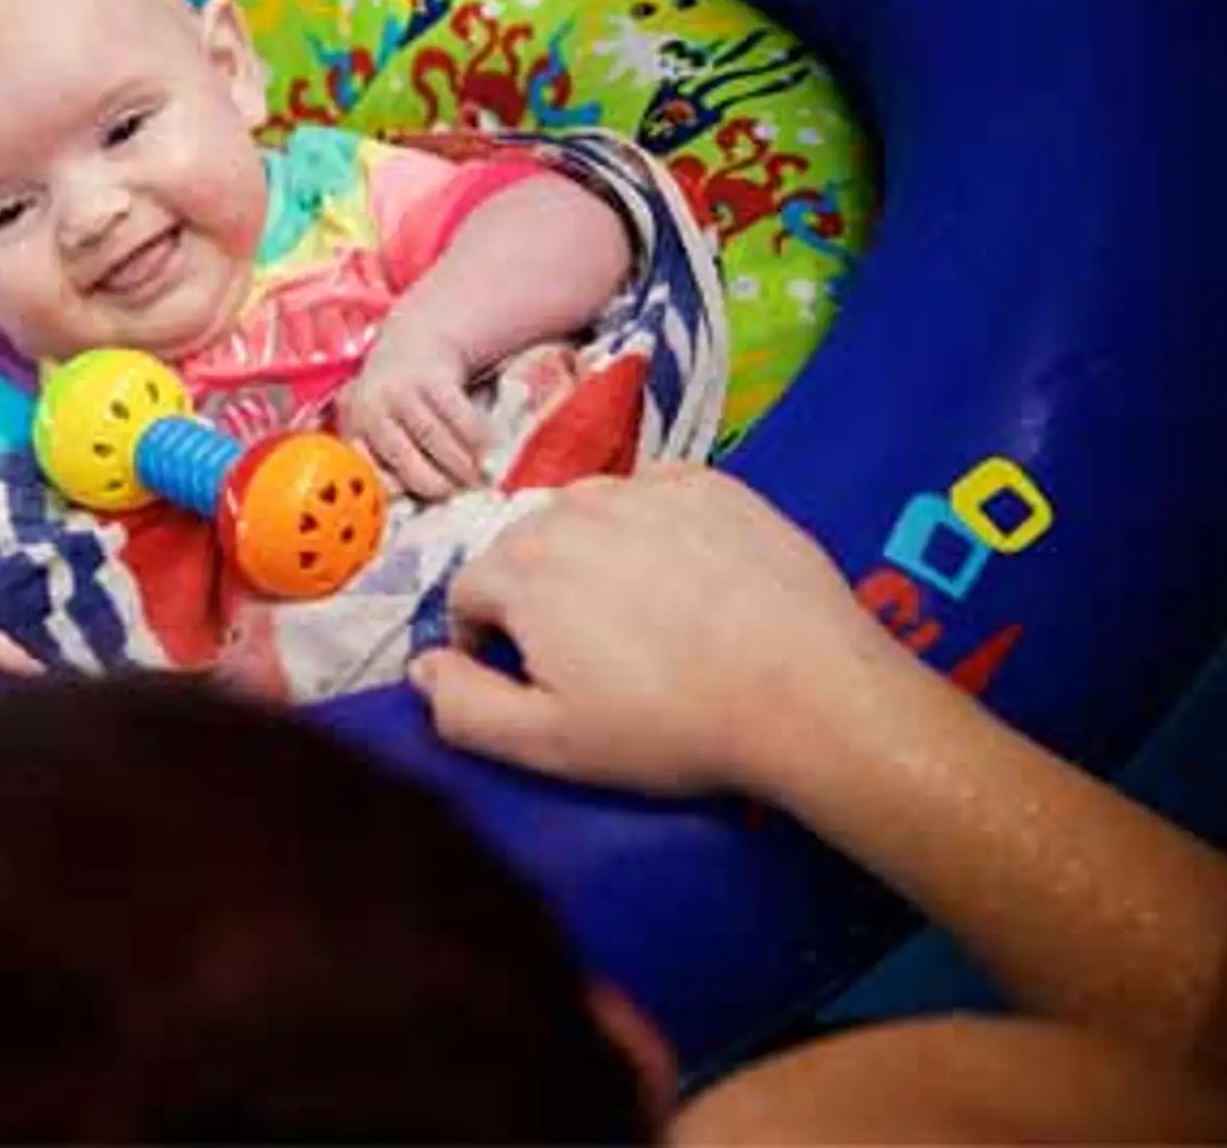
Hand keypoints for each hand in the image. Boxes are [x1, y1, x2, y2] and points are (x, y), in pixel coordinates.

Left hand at [335, 316, 486, 499]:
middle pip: (408, 463)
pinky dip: (479, 439)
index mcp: (354, 427)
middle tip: (460, 495)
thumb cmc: (398, 398)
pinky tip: (490, 447)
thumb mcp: (379, 423)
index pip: (370, 471)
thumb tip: (404, 503)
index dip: (397, 491)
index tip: (421, 503)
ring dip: (463, 466)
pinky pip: (461, 421)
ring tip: (478, 478)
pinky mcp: (433, 379)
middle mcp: (371, 408)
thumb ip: (385, 459)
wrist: (415, 341)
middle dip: (439, 485)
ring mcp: (401, 391)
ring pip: (437, 443)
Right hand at [409, 464, 885, 795]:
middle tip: (595, 658)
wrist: (808, 691)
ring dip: (596, 558)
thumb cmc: (668, 725)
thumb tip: (419, 666)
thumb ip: (461, 707)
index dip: (490, 644)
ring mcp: (645, 486)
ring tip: (644, 618)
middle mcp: (571, 507)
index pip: (468, 593)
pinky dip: (657, 533)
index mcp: (520, 566)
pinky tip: (692, 584)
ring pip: (588, 517)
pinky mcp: (711, 482)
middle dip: (541, 598)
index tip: (536, 682)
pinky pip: (655, 498)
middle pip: (526, 550)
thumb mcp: (546, 744)